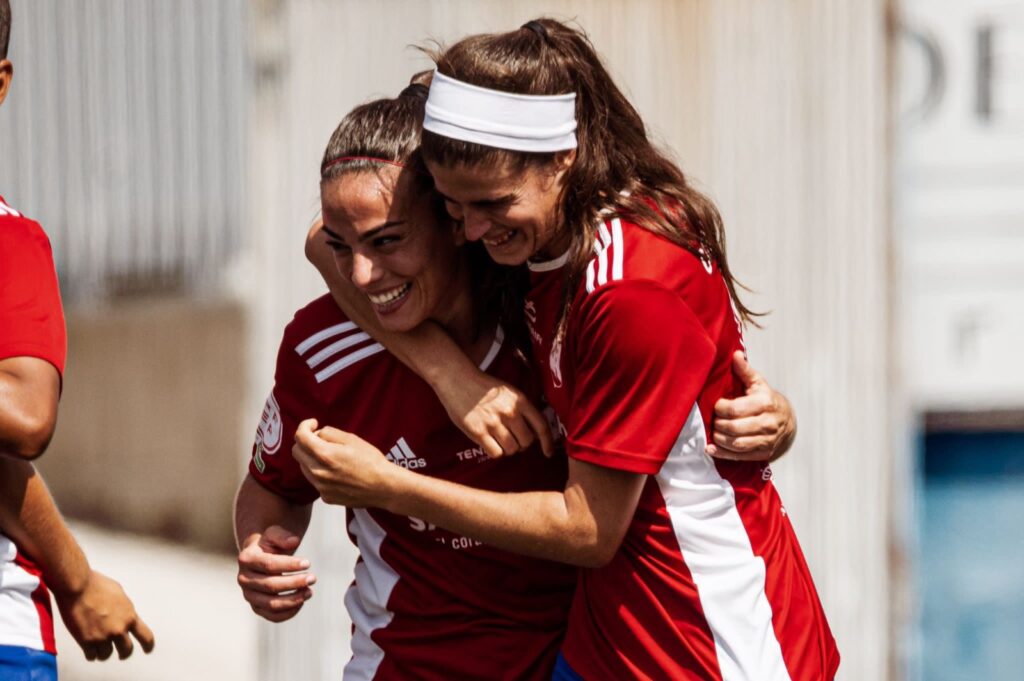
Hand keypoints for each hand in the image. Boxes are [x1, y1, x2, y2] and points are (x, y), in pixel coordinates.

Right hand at [54, 570, 154, 660]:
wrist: (78, 587)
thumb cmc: (96, 585)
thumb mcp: (119, 594)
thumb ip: (124, 609)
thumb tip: (123, 614)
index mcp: (130, 616)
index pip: (146, 636)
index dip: (148, 645)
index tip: (147, 649)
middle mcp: (119, 629)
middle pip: (127, 650)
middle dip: (123, 652)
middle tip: (120, 652)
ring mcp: (103, 637)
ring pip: (107, 655)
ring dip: (104, 652)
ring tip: (100, 648)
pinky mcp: (87, 641)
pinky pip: (91, 656)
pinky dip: (90, 654)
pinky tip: (89, 649)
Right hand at [236, 525, 313, 622]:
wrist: (260, 557)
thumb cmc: (269, 544)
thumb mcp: (274, 534)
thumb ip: (282, 536)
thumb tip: (294, 541)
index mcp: (246, 559)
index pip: (269, 565)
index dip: (289, 565)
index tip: (308, 563)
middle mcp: (244, 579)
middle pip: (271, 586)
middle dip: (294, 583)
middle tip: (313, 578)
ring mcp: (249, 595)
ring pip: (271, 604)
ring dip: (293, 600)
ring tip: (310, 592)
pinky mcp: (257, 607)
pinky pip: (272, 616)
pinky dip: (289, 613)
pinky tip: (302, 602)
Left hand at [292, 420, 395, 507]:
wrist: (383, 487)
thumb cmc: (371, 461)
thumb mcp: (352, 439)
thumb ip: (330, 433)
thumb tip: (317, 434)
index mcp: (324, 455)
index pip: (300, 437)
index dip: (304, 426)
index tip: (313, 424)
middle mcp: (318, 473)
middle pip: (297, 452)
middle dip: (305, 442)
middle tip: (320, 439)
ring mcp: (320, 487)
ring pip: (304, 467)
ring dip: (311, 458)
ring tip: (330, 456)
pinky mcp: (325, 497)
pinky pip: (315, 481)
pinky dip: (320, 473)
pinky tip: (337, 472)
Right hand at [434, 368, 554, 458]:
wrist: (457, 378)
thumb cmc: (483, 387)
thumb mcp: (508, 392)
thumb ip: (521, 408)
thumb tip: (533, 430)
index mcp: (520, 401)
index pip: (541, 425)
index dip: (547, 442)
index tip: (548, 453)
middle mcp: (510, 412)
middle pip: (526, 442)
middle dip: (521, 443)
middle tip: (512, 439)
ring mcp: (494, 422)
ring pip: (512, 449)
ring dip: (507, 448)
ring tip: (498, 439)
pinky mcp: (478, 432)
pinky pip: (495, 453)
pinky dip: (494, 451)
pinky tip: (489, 442)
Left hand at [707, 351, 796, 461]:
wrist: (788, 421)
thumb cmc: (768, 400)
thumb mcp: (758, 383)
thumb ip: (745, 371)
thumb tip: (736, 355)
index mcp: (765, 403)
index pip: (735, 409)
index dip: (720, 408)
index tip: (716, 405)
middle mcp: (767, 423)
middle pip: (734, 428)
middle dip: (718, 424)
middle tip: (713, 419)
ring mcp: (766, 440)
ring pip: (736, 443)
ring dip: (719, 439)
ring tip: (713, 432)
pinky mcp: (763, 453)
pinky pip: (740, 456)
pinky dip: (723, 454)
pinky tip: (711, 449)